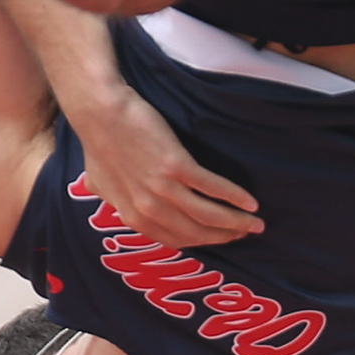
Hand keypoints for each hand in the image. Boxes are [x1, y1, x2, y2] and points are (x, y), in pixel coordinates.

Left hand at [77, 85, 262, 248]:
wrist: (100, 112)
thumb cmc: (99, 142)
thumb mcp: (101, 182)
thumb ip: (115, 200)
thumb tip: (118, 206)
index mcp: (132, 216)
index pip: (176, 239)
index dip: (203, 241)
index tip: (221, 238)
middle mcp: (148, 209)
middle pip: (196, 232)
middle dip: (225, 236)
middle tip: (247, 233)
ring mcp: (162, 189)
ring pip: (207, 215)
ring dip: (236, 222)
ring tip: (256, 223)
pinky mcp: (175, 166)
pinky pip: (212, 187)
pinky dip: (234, 197)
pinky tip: (251, 202)